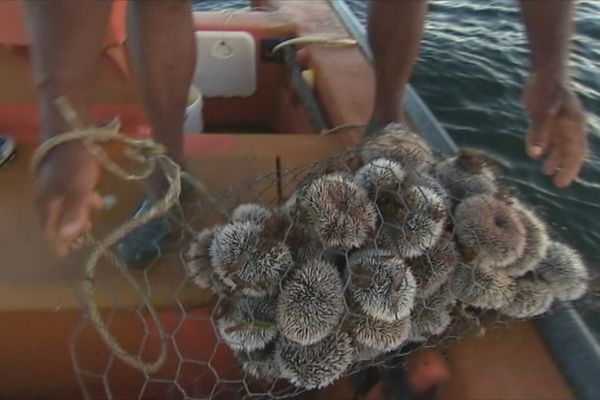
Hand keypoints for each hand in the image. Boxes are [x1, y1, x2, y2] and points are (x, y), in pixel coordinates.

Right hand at [35, 141, 101, 256]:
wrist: (71, 132)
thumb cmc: (74, 164)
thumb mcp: (78, 190)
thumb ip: (74, 213)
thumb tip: (66, 237)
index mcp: (46, 204)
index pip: (48, 231)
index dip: (57, 244)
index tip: (66, 255)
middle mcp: (47, 198)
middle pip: (55, 222)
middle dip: (68, 233)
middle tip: (83, 241)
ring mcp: (55, 187)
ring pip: (64, 210)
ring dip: (76, 219)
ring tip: (91, 224)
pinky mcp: (65, 177)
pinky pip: (73, 197)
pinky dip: (84, 203)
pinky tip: (97, 201)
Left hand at [523, 75, 587, 187]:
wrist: (545, 69)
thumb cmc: (546, 89)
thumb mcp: (541, 112)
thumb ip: (539, 133)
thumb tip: (535, 155)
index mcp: (572, 125)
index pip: (575, 152)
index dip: (569, 169)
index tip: (561, 183)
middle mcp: (568, 125)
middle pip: (569, 151)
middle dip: (564, 167)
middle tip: (557, 183)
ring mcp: (558, 120)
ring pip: (559, 144)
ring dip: (554, 158)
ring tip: (546, 171)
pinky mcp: (547, 116)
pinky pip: (548, 135)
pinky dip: (544, 145)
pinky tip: (536, 154)